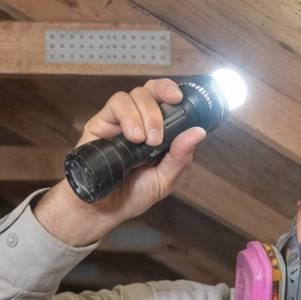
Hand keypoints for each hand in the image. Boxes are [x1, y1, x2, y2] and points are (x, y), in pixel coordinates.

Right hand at [34, 78, 206, 246]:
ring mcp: (120, 120)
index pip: (166, 98)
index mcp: (159, 130)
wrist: (104, 210)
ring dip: (144, 115)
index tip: (180, 98)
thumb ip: (180, 156)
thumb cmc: (133, 194)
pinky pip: (115, 104)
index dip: (172, 91)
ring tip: (143, 141)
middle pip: (151, 89)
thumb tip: (199, 132)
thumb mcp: (164, 179)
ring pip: (134, 95)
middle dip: (160, 102)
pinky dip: (127, 117)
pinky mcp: (101, 122)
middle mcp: (140, 120)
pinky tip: (132, 137)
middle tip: (159, 135)